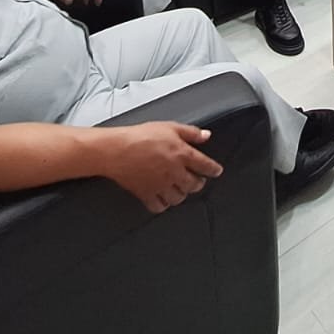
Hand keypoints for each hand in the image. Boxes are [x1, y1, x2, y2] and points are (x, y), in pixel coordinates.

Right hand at [103, 121, 223, 212]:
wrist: (116, 150)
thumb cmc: (140, 136)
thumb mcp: (169, 127)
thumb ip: (190, 132)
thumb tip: (206, 135)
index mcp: (182, 154)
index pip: (205, 165)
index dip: (213, 169)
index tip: (216, 171)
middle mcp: (174, 172)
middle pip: (194, 185)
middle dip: (198, 183)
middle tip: (196, 180)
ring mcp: (161, 185)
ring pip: (179, 198)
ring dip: (182, 193)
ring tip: (180, 188)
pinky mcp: (147, 194)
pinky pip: (160, 207)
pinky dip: (163, 204)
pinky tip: (163, 198)